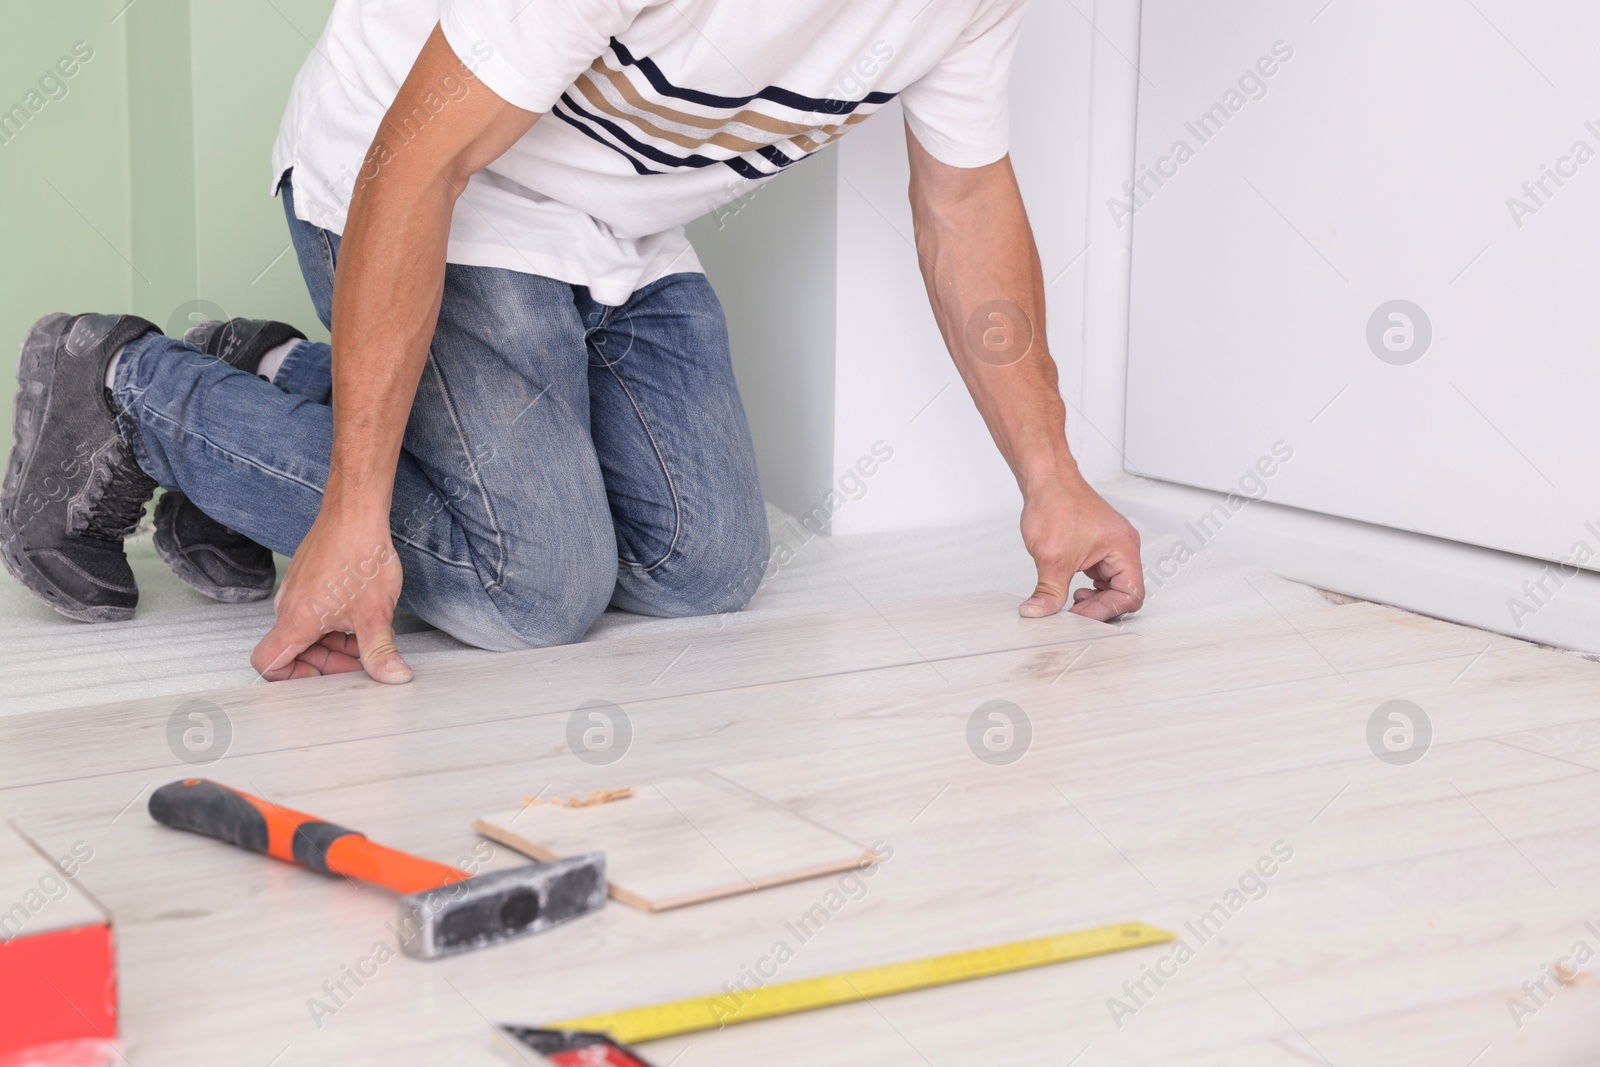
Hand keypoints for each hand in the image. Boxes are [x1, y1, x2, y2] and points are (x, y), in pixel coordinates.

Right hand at [250, 508, 412, 683]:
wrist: (356, 513)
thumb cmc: (361, 555)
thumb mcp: (375, 614)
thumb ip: (380, 652)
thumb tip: (393, 677)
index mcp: (295, 621)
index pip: (267, 664)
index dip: (291, 678)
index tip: (323, 679)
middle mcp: (288, 606)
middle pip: (294, 650)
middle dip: (328, 661)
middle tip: (361, 660)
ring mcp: (296, 591)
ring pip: (307, 631)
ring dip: (335, 642)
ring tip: (367, 635)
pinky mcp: (307, 578)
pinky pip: (312, 612)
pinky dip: (334, 622)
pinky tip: (363, 615)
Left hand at [1018, 476, 1143, 621]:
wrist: (1045, 479)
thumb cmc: (1056, 502)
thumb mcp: (1051, 558)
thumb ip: (1049, 591)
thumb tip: (1040, 612)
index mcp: (1124, 548)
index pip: (1130, 595)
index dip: (1104, 610)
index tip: (1079, 615)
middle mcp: (1123, 547)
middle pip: (1124, 593)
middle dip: (1098, 605)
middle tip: (1073, 613)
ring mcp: (1112, 545)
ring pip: (1112, 585)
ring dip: (1093, 597)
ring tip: (1071, 599)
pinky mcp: (1098, 545)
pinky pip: (1101, 574)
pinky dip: (1088, 585)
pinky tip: (1071, 587)